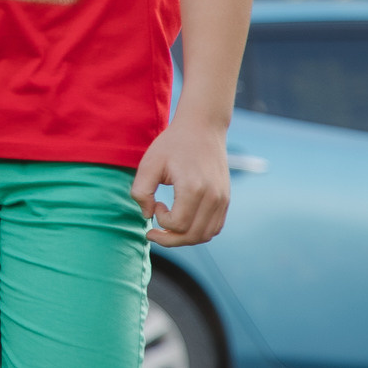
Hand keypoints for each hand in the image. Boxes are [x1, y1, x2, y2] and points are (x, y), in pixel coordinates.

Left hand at [132, 120, 230, 246]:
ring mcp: (223, 199)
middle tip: (154, 231)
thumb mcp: (149, 163)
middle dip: (170, 239)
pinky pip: (215, 227)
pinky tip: (183, 221)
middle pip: (193, 236)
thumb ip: (141, 191)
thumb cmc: (172, 144)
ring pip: (205, 235)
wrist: (202, 128)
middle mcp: (213, 197)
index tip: (155, 204)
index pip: (178, 224)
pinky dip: (198, 231)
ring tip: (168, 227)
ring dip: (185, 238)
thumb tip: (147, 216)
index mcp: (194, 188)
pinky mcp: (226, 199)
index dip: (161, 221)